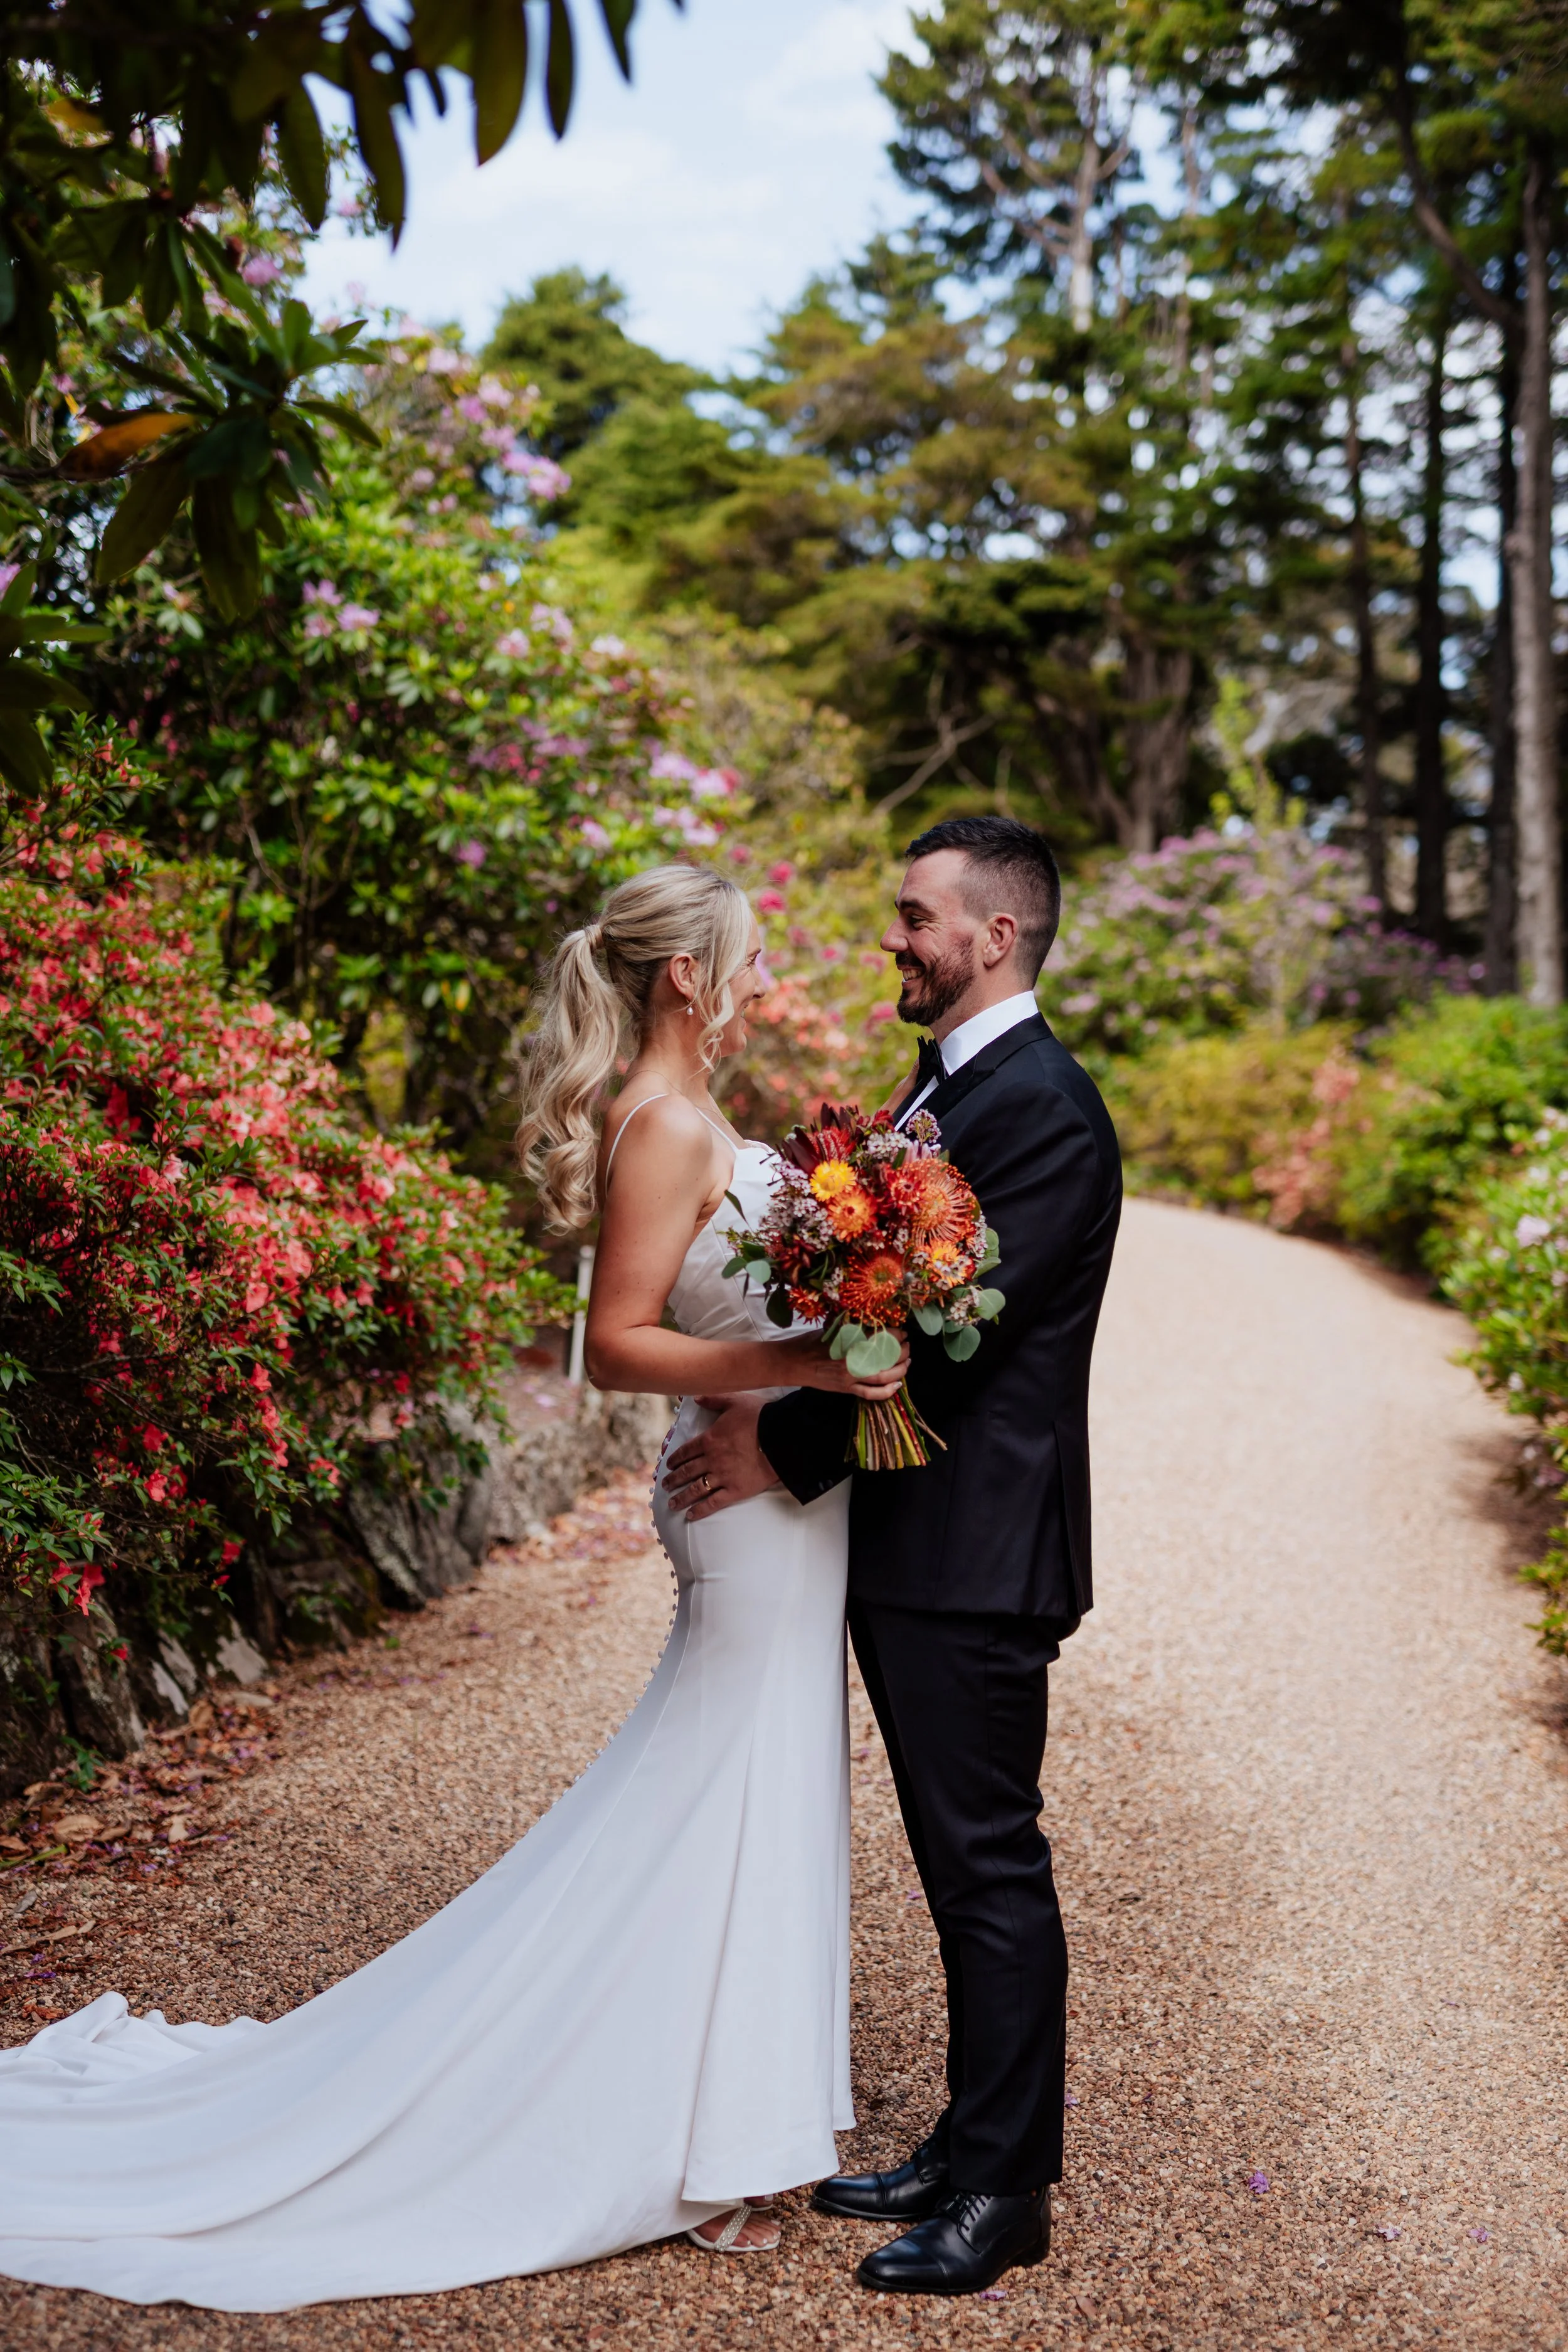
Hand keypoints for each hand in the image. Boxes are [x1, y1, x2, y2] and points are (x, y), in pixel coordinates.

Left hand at [662, 1394, 780, 1520]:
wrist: (780, 1437)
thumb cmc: (759, 1417)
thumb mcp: (735, 1401)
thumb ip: (713, 1399)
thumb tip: (696, 1398)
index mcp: (709, 1439)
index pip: (686, 1451)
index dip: (674, 1460)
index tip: (668, 1466)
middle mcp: (711, 1459)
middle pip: (687, 1472)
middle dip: (674, 1480)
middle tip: (665, 1486)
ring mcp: (722, 1476)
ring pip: (696, 1489)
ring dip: (682, 1497)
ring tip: (672, 1504)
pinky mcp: (735, 1490)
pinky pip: (713, 1503)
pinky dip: (700, 1510)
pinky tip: (690, 1515)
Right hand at [775, 1331, 911, 1402]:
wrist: (792, 1363)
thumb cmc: (809, 1343)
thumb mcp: (832, 1328)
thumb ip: (852, 1327)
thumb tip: (872, 1322)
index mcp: (849, 1342)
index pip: (882, 1337)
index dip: (897, 1334)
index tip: (902, 1331)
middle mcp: (853, 1361)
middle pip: (887, 1358)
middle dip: (902, 1351)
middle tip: (908, 1345)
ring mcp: (850, 1378)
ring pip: (884, 1377)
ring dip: (900, 1369)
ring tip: (907, 1362)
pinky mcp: (847, 1390)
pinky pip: (871, 1394)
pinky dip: (887, 1392)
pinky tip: (898, 1384)